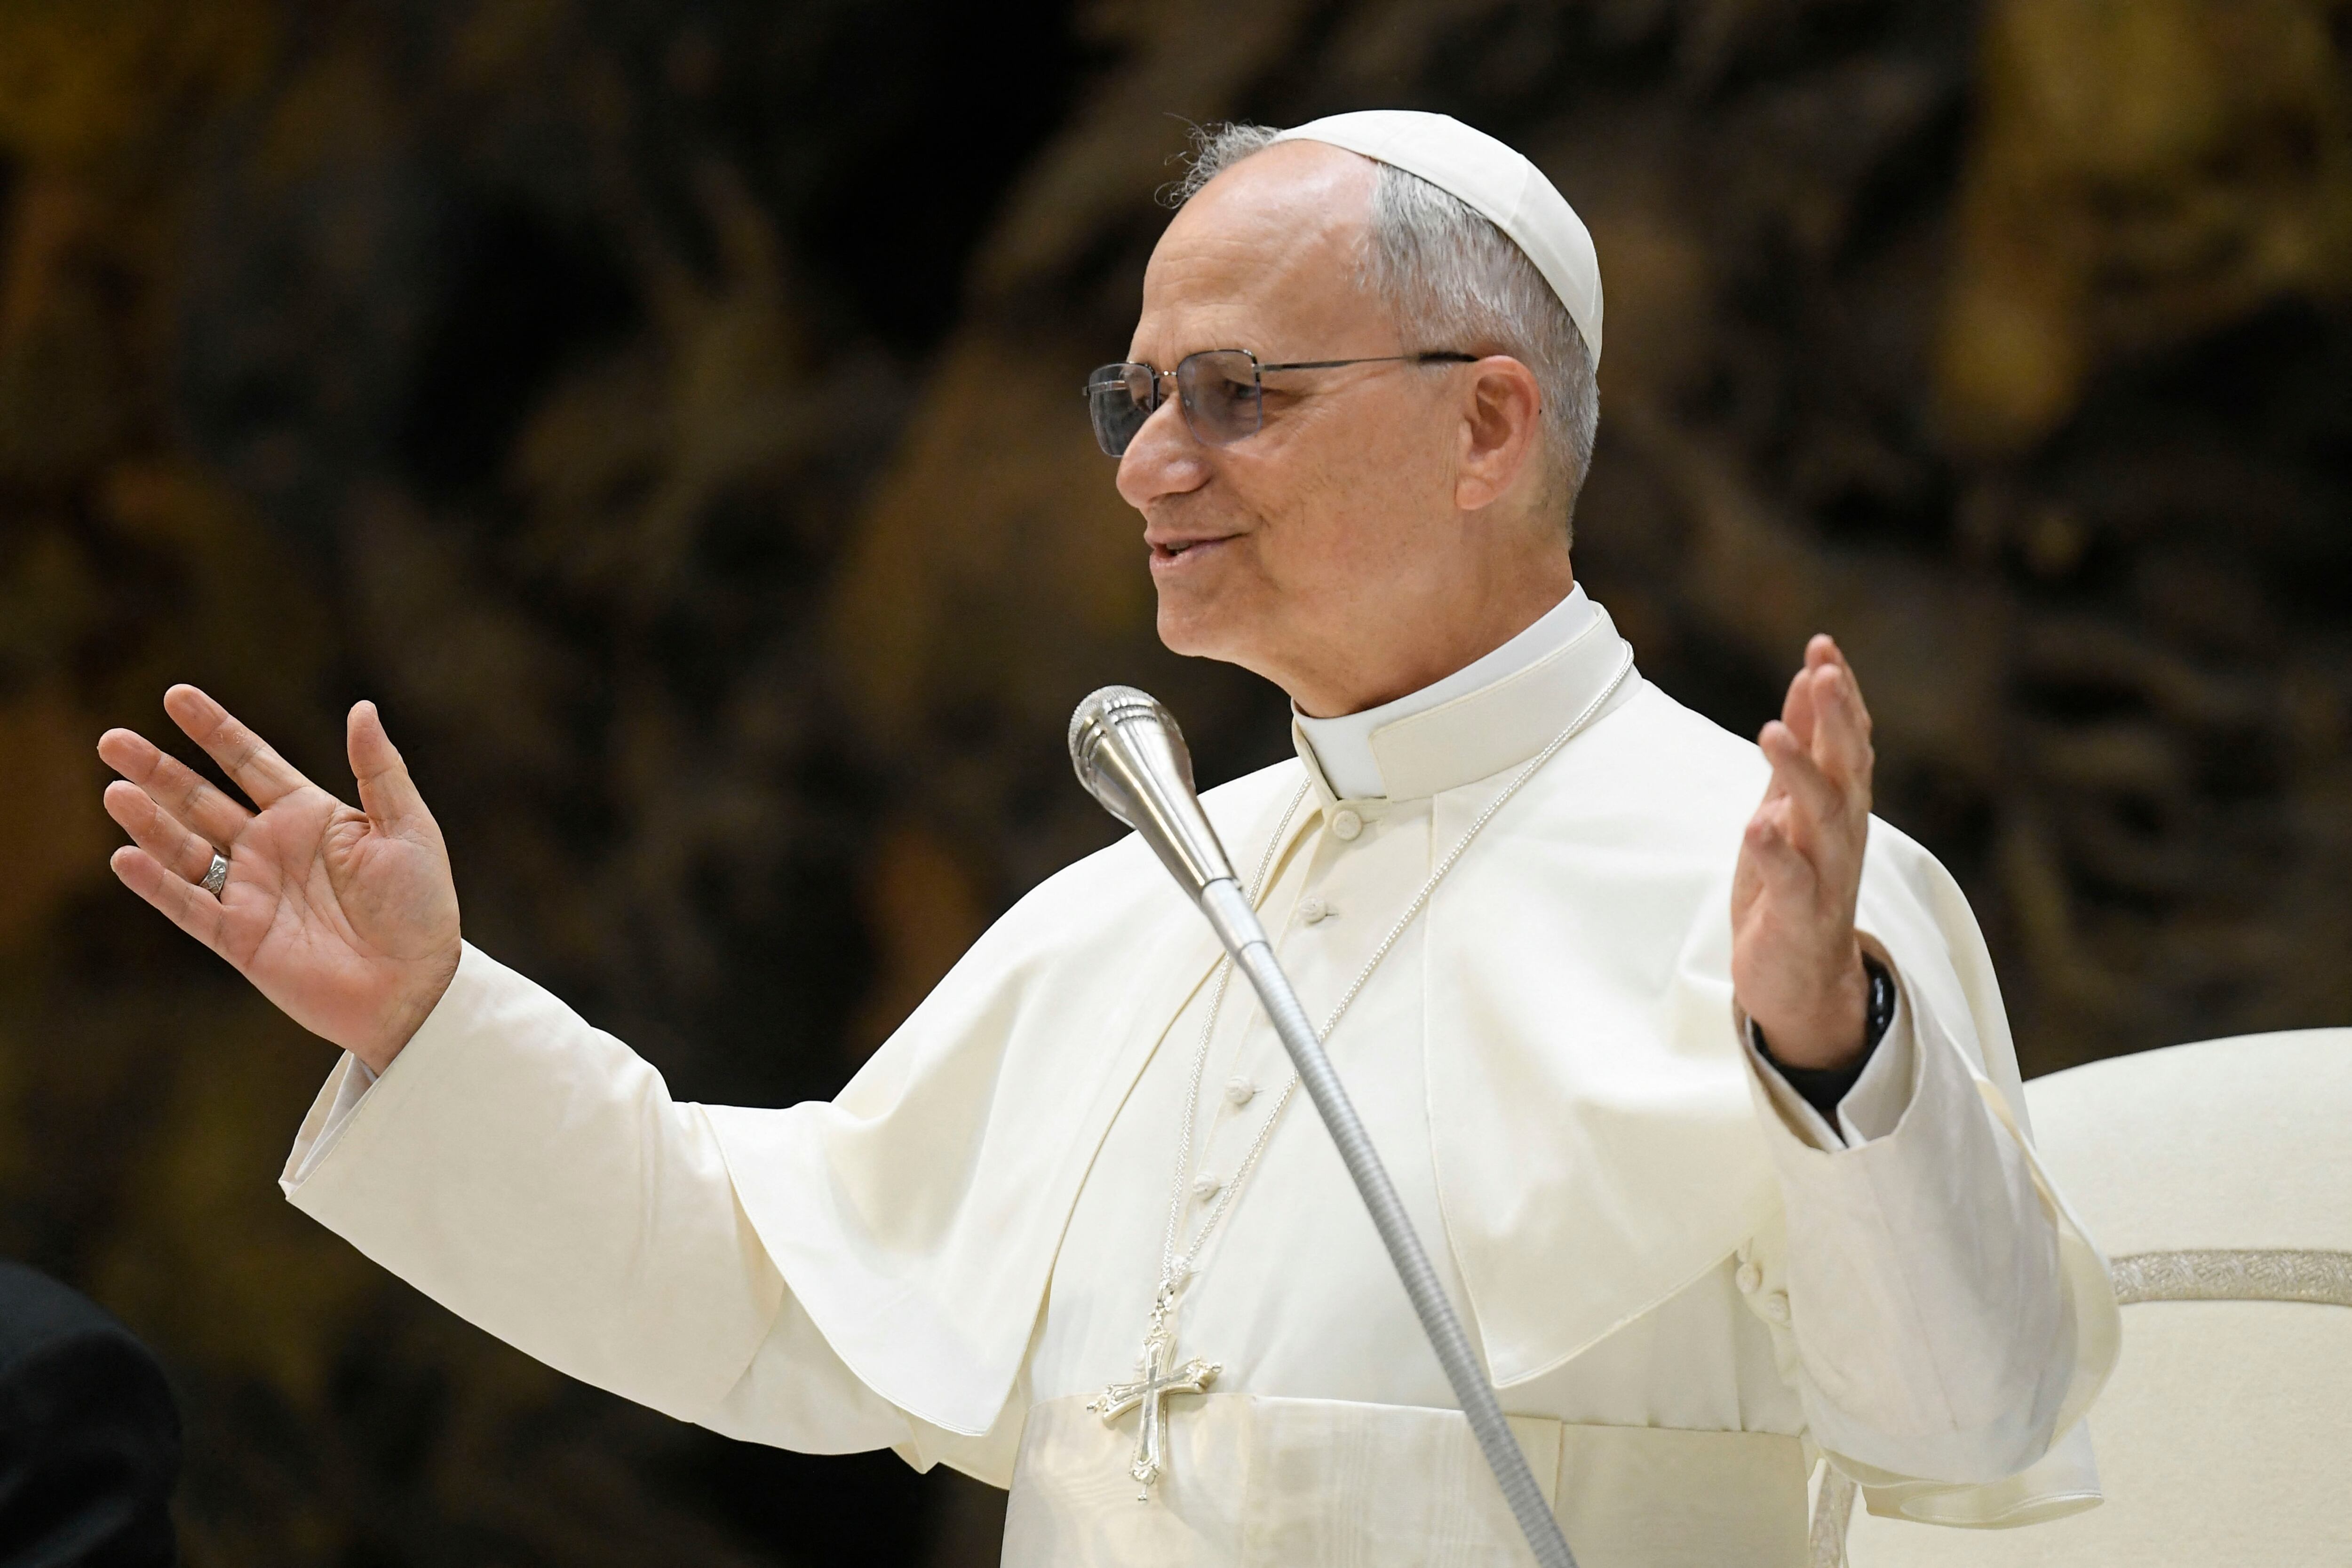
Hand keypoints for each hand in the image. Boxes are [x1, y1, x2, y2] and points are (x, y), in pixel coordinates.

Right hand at [99, 687, 460, 1072]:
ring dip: (149, 822)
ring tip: (115, 791)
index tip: (175, 695)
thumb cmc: (421, 905)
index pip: (249, 761)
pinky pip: (189, 906)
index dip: (213, 729)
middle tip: (112, 740)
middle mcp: (270, 847)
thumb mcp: (408, 827)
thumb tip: (362, 708)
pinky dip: (157, 884)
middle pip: (201, 798)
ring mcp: (251, 891)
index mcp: (308, 815)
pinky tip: (126, 857)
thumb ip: (379, 769)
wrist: (418, 983)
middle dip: (157, 770)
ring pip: (185, 848)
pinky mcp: (240, 937)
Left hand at [1731, 635, 1873, 1069]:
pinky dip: (1775, 851)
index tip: (1823, 645)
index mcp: (1840, 805)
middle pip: (1846, 769)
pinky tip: (1757, 824)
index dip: (1839, 694)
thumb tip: (1807, 681)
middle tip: (1822, 671)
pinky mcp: (1799, 915)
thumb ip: (1803, 750)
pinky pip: (1791, 880)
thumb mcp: (1791, 806)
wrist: (1801, 979)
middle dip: (1836, 719)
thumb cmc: (1794, 885)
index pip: (1847, 739)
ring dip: (1799, 773)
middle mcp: (1841, 834)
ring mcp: (1825, 875)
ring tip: (1772, 732)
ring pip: (1821, 817)